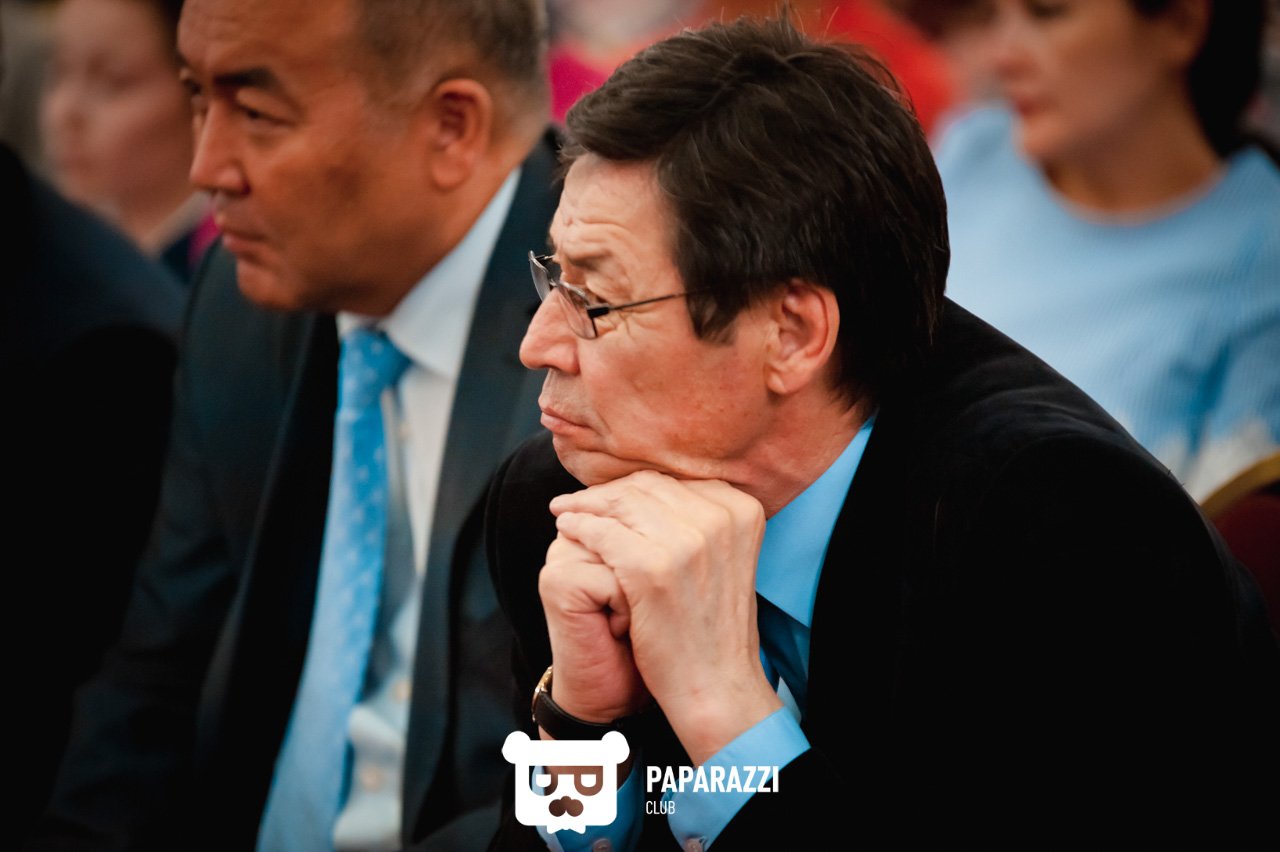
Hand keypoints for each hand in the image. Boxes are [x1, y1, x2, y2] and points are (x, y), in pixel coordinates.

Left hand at [550, 470, 781, 764]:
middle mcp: (720, 518)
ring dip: (586, 506)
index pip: (674, 482)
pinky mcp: (653, 568)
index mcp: (741, 509)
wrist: (716, 684)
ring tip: (564, 512)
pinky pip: (602, 532)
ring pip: (621, 505)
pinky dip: (579, 527)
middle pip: (647, 487)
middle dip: (606, 493)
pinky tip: (566, 530)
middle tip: (575, 500)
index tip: (609, 495)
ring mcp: (688, 542)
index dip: (634, 486)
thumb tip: (647, 489)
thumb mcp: (724, 557)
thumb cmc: (712, 626)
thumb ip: (698, 519)